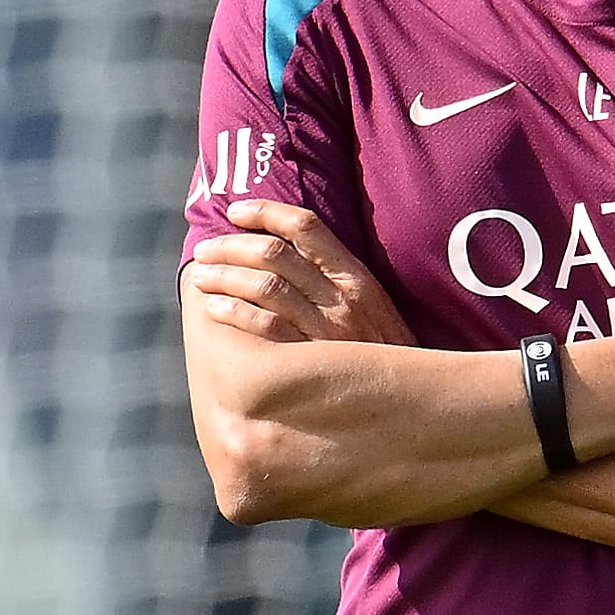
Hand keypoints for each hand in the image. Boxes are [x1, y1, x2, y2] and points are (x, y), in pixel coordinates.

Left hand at [186, 200, 416, 345]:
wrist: (412, 403)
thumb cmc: (384, 354)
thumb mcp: (373, 307)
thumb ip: (334, 281)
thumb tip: (284, 255)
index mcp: (356, 277)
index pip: (306, 227)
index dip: (265, 212)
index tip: (235, 211)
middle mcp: (342, 297)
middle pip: (276, 254)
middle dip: (232, 246)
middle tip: (205, 249)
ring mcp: (328, 329)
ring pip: (266, 286)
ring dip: (226, 276)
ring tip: (201, 276)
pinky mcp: (314, 361)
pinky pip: (267, 328)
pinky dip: (236, 313)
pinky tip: (214, 309)